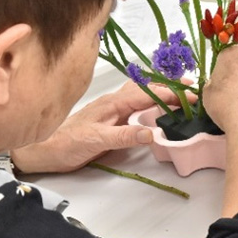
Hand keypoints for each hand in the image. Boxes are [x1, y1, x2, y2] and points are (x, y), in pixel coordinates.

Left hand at [11, 81, 192, 172]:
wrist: (44, 150)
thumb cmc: (67, 144)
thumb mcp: (97, 141)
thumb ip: (124, 136)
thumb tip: (152, 133)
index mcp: (114, 103)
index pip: (148, 94)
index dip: (171, 95)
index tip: (191, 98)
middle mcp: (115, 101)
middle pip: (148, 89)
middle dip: (171, 88)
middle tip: (193, 90)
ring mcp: (114, 108)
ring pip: (142, 93)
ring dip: (161, 91)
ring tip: (179, 92)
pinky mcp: (112, 118)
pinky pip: (136, 103)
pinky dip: (150, 100)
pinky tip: (155, 105)